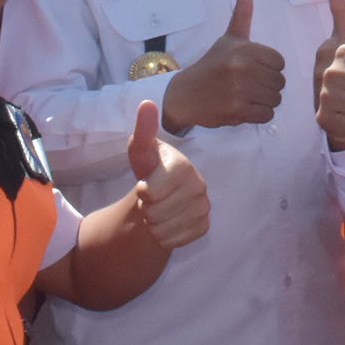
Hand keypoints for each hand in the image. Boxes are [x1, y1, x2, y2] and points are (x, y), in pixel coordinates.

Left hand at [126, 100, 209, 248]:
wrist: (162, 195)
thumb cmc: (150, 170)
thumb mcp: (141, 151)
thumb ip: (143, 131)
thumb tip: (147, 103)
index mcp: (183, 166)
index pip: (150, 192)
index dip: (142, 191)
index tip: (145, 184)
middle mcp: (199, 186)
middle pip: (154, 213)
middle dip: (146, 208)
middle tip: (152, 198)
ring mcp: (203, 207)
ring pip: (162, 229)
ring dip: (153, 223)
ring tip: (159, 208)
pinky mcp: (203, 227)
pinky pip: (172, 241)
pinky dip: (164, 236)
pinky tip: (167, 221)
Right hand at [159, 0, 285, 129]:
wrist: (185, 94)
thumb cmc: (211, 65)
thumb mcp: (228, 38)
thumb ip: (241, 13)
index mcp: (244, 49)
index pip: (280, 62)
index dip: (269, 67)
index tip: (254, 69)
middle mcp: (243, 68)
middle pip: (280, 81)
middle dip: (268, 85)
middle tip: (249, 85)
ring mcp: (241, 91)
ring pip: (276, 99)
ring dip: (265, 101)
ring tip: (247, 96)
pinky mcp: (238, 111)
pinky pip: (267, 114)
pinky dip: (259, 114)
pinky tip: (244, 108)